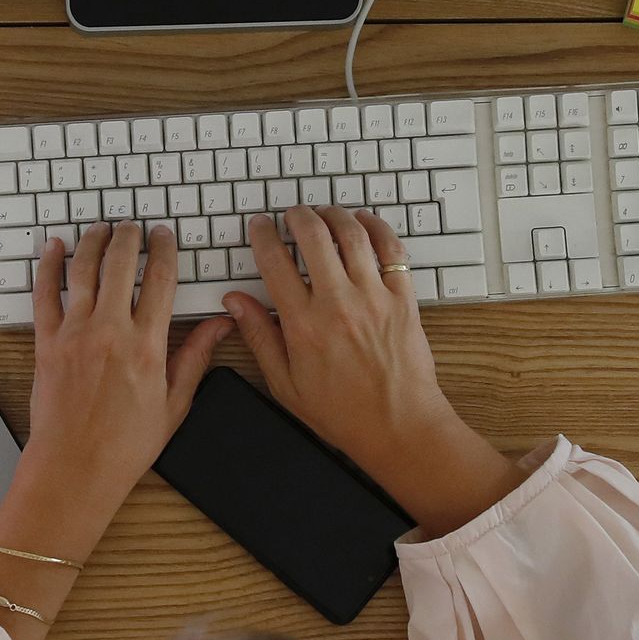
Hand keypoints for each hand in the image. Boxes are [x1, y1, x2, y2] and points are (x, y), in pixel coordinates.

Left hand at [19, 221, 232, 544]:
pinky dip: (48, 266)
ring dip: (93, 243)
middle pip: (122, 265)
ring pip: (84, 271)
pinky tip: (52, 248)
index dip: (164, 251)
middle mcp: (110, 331)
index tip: (164, 236)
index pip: (161, 281)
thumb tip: (219, 326)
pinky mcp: (46, 343)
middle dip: (129, 237)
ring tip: (101, 229)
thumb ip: (195, 357)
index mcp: (147, 346)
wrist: (75, 468)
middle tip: (133, 226)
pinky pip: (44, 294)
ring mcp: (75, 334)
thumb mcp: (174, 404)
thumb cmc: (125, 445)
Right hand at [222, 207, 523, 536]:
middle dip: (298, 216)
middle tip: (292, 213)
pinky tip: (365, 223)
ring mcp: (374, 297)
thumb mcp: (285, 384)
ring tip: (324, 213)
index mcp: (302, 324)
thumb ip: (259, 337)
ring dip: (334, 215)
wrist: (398, 426)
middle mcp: (337, 303)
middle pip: (313, 236)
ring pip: (352, 235)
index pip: (274, 262)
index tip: (260, 226)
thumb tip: (235, 302)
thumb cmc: (342, 413)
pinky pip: (391, 250)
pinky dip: (377, 228)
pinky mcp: (403, 299)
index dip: (263, 236)